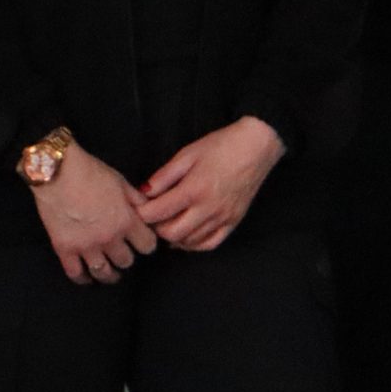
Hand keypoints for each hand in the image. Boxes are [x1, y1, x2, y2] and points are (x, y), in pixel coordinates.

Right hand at [31, 141, 159, 285]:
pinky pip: (76, 273)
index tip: (141, 241)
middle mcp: (109, 238)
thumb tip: (148, 212)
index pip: (148, 246)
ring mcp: (86, 246)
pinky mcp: (65, 248)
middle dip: (126, 256)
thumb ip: (137, 200)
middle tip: (121, 251)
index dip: (146, 243)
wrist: (56, 170)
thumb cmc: (89, 171)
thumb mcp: (120, 181)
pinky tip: (86, 277)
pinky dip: (83, 278)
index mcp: (126, 220)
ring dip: (109, 274)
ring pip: (103, 272)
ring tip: (109, 272)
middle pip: (126, 261)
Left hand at [138, 116, 284, 251]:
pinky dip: (193, 245)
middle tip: (150, 216)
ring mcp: (222, 219)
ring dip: (173, 237)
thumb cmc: (220, 146)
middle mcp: (208, 209)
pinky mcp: (233, 223)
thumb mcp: (187, 154)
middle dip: (155, 228)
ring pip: (190, 242)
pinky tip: (184, 237)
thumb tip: (144, 192)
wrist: (255, 148)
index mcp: (193, 190)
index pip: (158, 213)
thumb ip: (164, 176)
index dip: (141, 213)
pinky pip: (210, 244)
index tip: (135, 208)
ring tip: (165, 223)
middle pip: (171, 233)